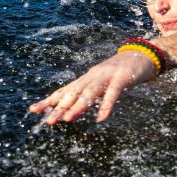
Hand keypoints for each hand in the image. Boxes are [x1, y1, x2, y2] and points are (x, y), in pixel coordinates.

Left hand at [29, 50, 157, 123]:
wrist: (142, 54)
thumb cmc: (121, 72)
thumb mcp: (101, 83)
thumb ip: (87, 93)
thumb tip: (70, 108)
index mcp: (87, 79)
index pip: (65, 91)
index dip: (49, 100)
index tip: (34, 110)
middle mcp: (93, 76)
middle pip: (74, 92)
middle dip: (60, 107)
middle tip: (49, 122)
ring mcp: (107, 76)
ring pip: (90, 92)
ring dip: (78, 106)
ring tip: (68, 119)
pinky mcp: (123, 78)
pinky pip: (113, 93)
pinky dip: (106, 106)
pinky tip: (101, 119)